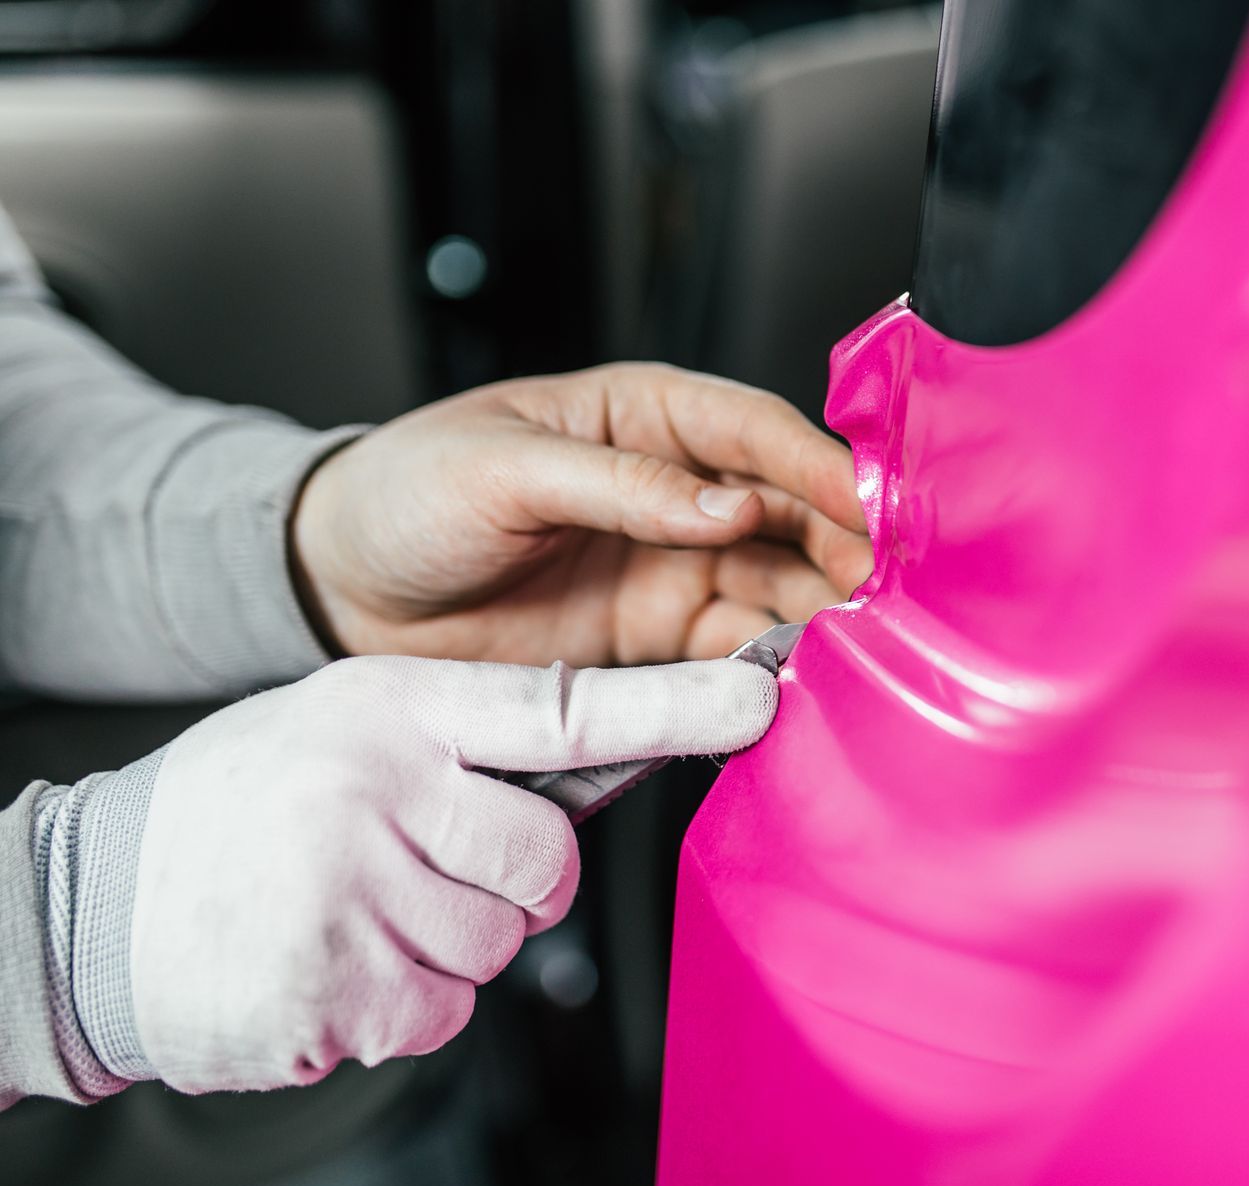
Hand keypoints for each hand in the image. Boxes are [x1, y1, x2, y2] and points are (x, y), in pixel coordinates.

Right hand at [127, 654, 775, 1092]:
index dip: (674, 706)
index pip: (564, 707)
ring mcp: (353, 894)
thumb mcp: (344, 729)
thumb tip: (604, 762)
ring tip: (354, 911)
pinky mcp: (335, 992)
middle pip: (548, 867)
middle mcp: (378, 791)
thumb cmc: (243, 810)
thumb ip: (462, 747)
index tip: (762, 695)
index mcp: (392, 711)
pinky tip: (333, 961)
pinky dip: (400, 1006)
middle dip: (511, 887)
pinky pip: (442, 1015)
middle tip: (426, 870)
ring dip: (445, 947)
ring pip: (497, 949)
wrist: (92, 904)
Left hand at [291, 364, 873, 664]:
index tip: (869, 508)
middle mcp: (673, 490)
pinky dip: (768, 667)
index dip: (819, 468)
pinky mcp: (650, 640)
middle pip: (787, 514)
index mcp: (641, 416)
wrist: (339, 592)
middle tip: (884, 590)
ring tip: (857, 644)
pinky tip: (796, 680)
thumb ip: (620, 485)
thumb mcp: (502, 470)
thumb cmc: (404, 496)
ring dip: (818, 612)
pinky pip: (728, 650)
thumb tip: (727, 506)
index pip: (754, 432)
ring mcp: (667, 567)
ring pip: (774, 585)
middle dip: (842, 548)